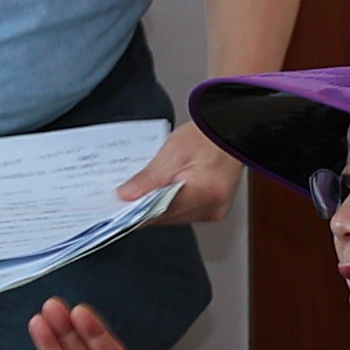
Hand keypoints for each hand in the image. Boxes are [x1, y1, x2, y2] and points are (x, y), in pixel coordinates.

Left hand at [123, 116, 243, 234]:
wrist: (230, 131)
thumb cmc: (208, 136)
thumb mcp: (173, 151)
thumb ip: (148, 177)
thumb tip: (126, 195)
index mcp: (205, 192)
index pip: (161, 213)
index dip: (136, 212)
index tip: (118, 210)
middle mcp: (213, 206)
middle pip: (166, 218)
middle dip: (145, 208)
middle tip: (128, 196)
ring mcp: (215, 210)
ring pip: (173, 218)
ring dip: (158, 207)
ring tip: (148, 190)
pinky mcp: (214, 209)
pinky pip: (183, 213)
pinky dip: (170, 204)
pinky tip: (163, 192)